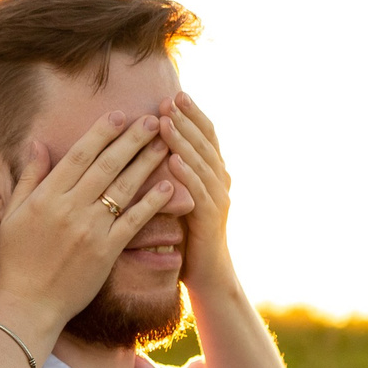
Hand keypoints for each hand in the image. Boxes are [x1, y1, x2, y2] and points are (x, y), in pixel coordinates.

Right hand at [0, 110, 176, 338]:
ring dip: (146, 162)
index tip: (120, 115)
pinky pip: (134, 221)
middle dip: (132, 139)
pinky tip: (168, 184)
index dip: (102, 132)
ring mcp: (90, 229)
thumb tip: (38, 144)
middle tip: (153, 119)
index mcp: (47, 196)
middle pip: (107, 165)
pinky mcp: (107, 251)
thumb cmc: (17, 259)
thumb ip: (29, 177)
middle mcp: (70, 208)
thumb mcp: (12, 214)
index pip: (79, 155)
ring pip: (124, 187)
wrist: (28, 304)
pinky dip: (152, 201)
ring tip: (165, 143)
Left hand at [157, 92, 236, 293]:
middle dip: (187, 119)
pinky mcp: (212, 219)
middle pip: (205, 142)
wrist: (206, 274)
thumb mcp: (176, 195)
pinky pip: (200, 192)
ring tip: (167, 121)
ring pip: (202, 162)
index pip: (204, 135)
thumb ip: (169, 171)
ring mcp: (219, 198)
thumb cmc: (185, 234)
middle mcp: (220, 180)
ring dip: (184, 141)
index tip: (173, 93)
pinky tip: (174, 160)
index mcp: (212, 172)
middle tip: (169, 98)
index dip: (191, 114)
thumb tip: (146, 145)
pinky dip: (188, 174)